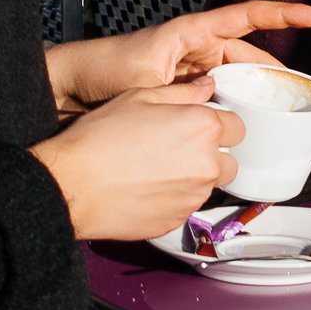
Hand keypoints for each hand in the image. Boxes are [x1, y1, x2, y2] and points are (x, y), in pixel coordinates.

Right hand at [32, 80, 243, 240]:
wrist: (73, 185)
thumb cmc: (100, 140)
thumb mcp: (140, 97)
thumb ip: (182, 92)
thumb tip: (205, 88)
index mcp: (202, 127)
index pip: (237, 127)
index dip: (219, 125)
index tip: (201, 126)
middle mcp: (206, 164)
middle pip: (229, 160)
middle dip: (211, 155)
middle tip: (179, 149)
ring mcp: (194, 196)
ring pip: (209, 185)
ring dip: (194, 178)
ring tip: (157, 168)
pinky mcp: (178, 220)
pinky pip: (187, 206)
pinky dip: (175, 198)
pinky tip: (148, 187)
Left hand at [45, 0, 310, 111]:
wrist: (70, 90)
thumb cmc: (102, 70)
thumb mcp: (147, 74)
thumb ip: (184, 88)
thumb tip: (217, 104)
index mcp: (193, 33)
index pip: (248, 17)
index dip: (285, 14)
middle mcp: (198, 50)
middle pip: (251, 60)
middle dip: (278, 76)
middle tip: (304, 97)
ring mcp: (193, 73)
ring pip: (239, 84)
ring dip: (258, 100)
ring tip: (283, 120)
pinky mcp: (185, 96)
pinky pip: (220, 102)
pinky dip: (235, 114)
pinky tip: (246, 133)